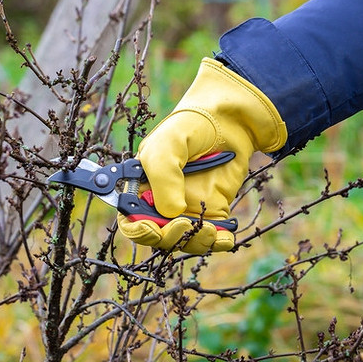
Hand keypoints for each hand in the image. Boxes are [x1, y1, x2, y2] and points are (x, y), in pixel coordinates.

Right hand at [117, 58, 286, 253]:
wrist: (231, 119)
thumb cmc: (191, 125)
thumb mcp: (168, 145)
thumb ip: (163, 178)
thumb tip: (172, 213)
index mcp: (142, 186)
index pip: (130, 219)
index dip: (138, 230)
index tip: (151, 228)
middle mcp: (162, 201)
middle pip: (158, 236)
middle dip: (169, 237)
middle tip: (183, 225)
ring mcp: (188, 208)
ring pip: (185, 241)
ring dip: (194, 242)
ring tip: (209, 230)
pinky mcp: (214, 211)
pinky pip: (212, 237)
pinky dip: (218, 242)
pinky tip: (224, 236)